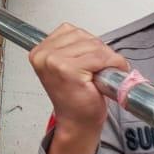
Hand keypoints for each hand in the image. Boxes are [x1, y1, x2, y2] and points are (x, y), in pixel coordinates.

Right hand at [27, 24, 128, 153]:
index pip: (71, 30)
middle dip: (99, 51)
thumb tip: (91, 38)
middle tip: (100, 69)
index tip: (92, 60)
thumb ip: (71, 48)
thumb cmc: (75, 98)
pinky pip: (101, 57)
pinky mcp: (69, 70)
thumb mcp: (65, 66)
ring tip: (102, 74)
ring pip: (94, 45)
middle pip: (84, 36)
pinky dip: (113, 64)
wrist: (77, 123)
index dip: (88, 44)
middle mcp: (44, 55)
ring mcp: (55, 62)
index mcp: (40, 51)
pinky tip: (107, 77)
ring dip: (108, 59)